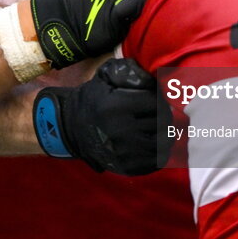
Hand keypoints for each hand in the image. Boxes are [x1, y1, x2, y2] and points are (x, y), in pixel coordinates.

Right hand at [33, 58, 170, 173]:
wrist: (72, 128)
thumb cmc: (93, 99)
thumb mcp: (105, 77)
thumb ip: (128, 71)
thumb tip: (151, 78)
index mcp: (116, 107)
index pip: (155, 102)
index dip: (158, 97)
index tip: (154, 96)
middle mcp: (121, 131)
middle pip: (161, 122)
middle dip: (163, 113)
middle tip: (158, 111)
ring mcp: (124, 152)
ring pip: (163, 142)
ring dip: (165, 131)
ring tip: (158, 125)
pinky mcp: (127, 168)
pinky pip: (157, 160)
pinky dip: (161, 150)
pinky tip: (154, 140)